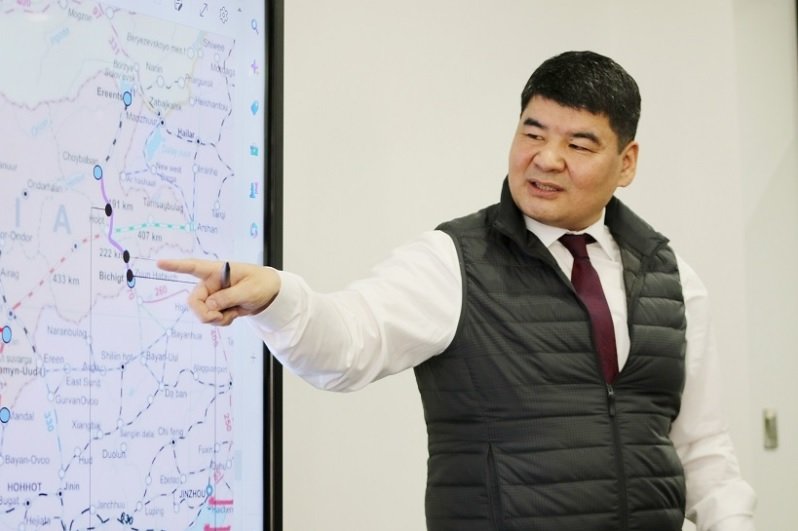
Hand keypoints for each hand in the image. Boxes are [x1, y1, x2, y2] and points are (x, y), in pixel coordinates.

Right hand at [156, 258, 280, 325]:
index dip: (176, 266)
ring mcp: (213, 295)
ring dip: (216, 319)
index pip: (194, 266)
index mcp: (217, 271)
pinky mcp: (217, 306)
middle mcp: (211, 283)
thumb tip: (209, 306)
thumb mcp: (248, 291)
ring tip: (233, 313)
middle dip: (203, 313)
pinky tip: (233, 315)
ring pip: (202, 312)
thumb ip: (228, 297)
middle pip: (194, 300)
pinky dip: (222, 321)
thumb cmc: (261, 284)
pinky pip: (212, 319)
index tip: (159, 263)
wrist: (270, 294)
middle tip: (218, 319)